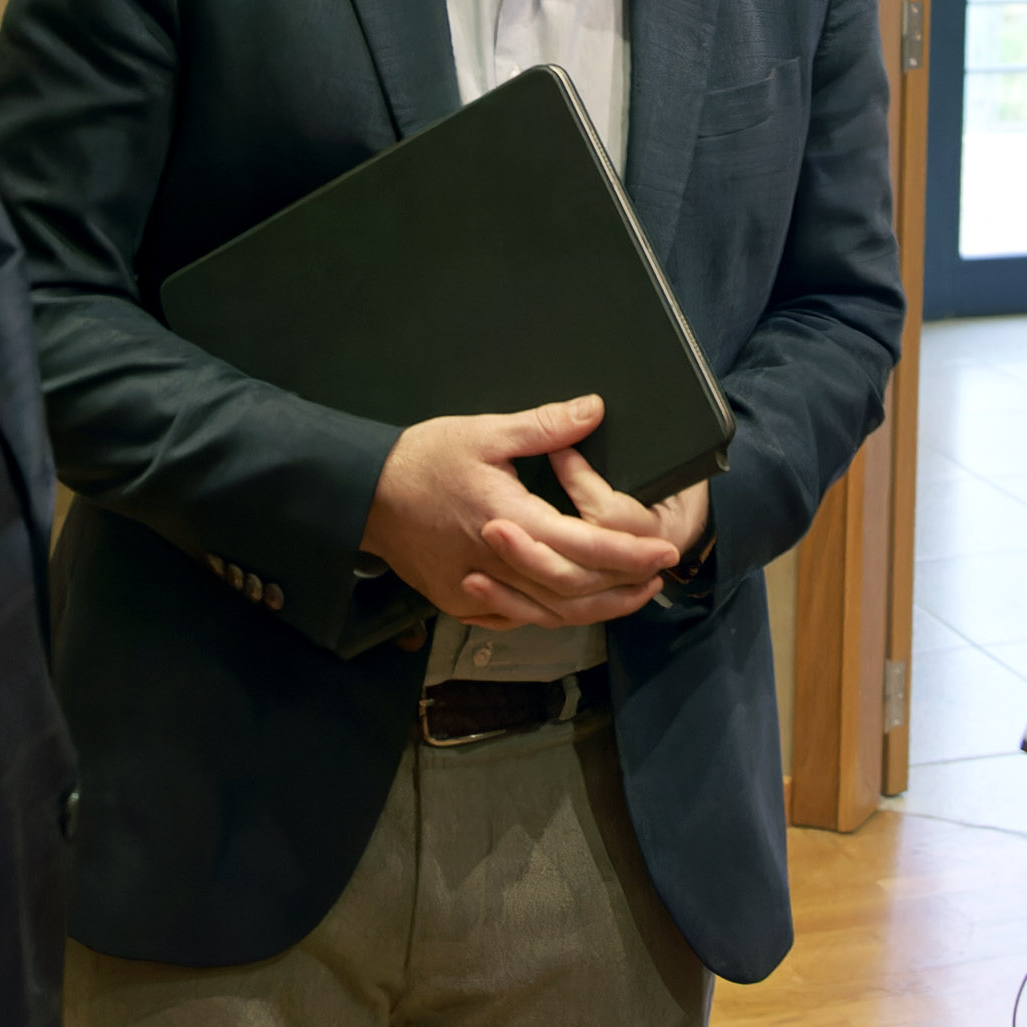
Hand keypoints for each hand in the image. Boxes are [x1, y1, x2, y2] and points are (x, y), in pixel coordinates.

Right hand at [363, 397, 682, 628]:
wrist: (361, 495)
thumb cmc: (421, 458)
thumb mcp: (484, 431)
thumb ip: (544, 426)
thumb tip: (594, 409)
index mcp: (508, 520)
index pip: (584, 546)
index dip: (630, 552)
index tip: (665, 552)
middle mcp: (496, 565)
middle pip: (574, 591)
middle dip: (623, 586)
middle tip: (661, 574)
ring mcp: (476, 591)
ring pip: (549, 612)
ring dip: (596, 607)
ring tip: (632, 594)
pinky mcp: (460, 601)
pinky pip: (517, 617)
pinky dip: (552, 614)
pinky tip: (575, 605)